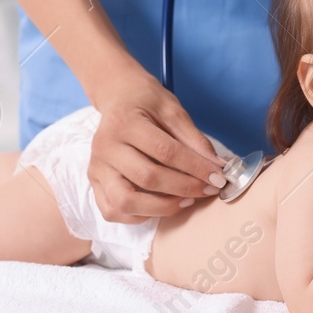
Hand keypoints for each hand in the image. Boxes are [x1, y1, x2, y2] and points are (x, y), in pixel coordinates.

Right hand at [86, 69, 228, 223]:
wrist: (117, 96)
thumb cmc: (146, 102)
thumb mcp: (173, 110)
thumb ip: (194, 139)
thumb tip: (216, 167)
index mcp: (124, 122)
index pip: (165, 152)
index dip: (195, 168)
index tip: (218, 177)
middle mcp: (105, 147)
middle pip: (147, 178)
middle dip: (184, 189)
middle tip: (207, 190)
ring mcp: (96, 167)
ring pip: (126, 202)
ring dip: (161, 208)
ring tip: (185, 200)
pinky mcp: (94, 182)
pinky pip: (113, 211)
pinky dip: (139, 216)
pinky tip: (160, 205)